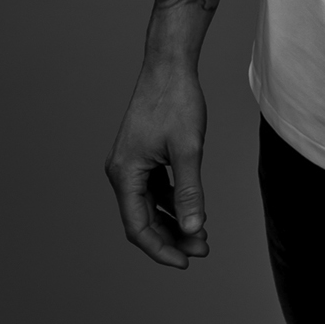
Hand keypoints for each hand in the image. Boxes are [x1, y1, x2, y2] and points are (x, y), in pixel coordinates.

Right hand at [105, 63, 209, 267]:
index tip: (186, 261)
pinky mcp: (142, 154)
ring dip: (174, 220)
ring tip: (201, 234)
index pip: (138, 227)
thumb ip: (189, 191)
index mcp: (125, 173)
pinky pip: (154, 188)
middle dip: (172, 236)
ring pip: (150, 205)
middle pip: (143, 219)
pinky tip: (193, 208)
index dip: (162, 249)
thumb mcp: (188, 149)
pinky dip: (172, 201)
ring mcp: (131, 163)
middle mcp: (122, 171)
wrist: (170, 64)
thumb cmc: (176, 100)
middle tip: (202, 248)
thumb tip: (193, 229)